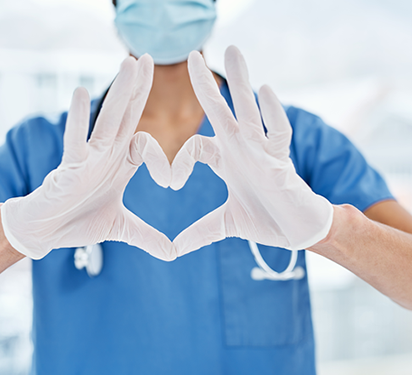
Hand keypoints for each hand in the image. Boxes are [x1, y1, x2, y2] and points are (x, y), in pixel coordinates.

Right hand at [1, 55, 175, 260]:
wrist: (46, 231)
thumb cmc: (79, 222)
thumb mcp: (121, 229)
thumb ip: (147, 237)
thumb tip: (173, 254)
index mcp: (120, 165)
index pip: (147, 145)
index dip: (162, 158)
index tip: (171, 182)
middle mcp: (107, 154)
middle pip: (127, 116)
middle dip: (139, 88)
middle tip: (150, 58)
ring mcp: (89, 157)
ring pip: (108, 120)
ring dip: (120, 92)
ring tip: (130, 63)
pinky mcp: (70, 165)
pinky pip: (76, 139)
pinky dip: (79, 118)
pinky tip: (81, 93)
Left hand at [171, 46, 333, 255]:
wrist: (297, 231)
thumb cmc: (265, 220)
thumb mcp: (224, 225)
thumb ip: (199, 232)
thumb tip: (172, 251)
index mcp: (226, 161)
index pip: (197, 145)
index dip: (180, 161)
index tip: (170, 183)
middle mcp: (242, 149)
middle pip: (222, 111)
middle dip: (207, 85)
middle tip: (192, 56)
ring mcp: (263, 151)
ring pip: (250, 111)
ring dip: (241, 82)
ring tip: (233, 51)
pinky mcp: (283, 161)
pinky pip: (278, 133)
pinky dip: (272, 113)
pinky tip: (266, 91)